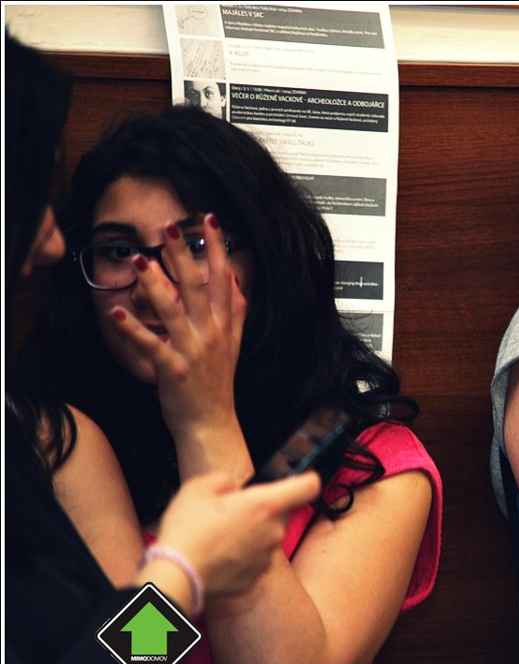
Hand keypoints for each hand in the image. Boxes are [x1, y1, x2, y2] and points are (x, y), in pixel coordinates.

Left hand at [108, 213, 245, 439]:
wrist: (212, 423)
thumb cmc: (218, 384)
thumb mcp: (234, 344)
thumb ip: (237, 311)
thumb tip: (237, 281)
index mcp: (225, 325)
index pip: (223, 279)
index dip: (217, 249)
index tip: (209, 221)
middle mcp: (211, 333)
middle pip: (197, 287)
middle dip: (184, 256)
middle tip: (170, 229)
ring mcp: (193, 350)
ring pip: (174, 310)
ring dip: (157, 285)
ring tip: (141, 261)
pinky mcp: (172, 368)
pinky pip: (150, 344)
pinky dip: (132, 329)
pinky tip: (116, 311)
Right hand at [152, 470, 319, 596]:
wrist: (176, 575)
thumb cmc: (187, 529)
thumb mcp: (198, 488)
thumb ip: (224, 480)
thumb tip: (233, 486)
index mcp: (265, 505)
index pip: (308, 487)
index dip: (306, 480)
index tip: (301, 479)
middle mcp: (274, 531)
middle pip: (280, 513)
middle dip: (261, 510)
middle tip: (231, 513)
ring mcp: (267, 557)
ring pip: (267, 537)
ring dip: (251, 534)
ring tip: (219, 536)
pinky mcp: (255, 577)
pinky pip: (255, 560)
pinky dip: (242, 556)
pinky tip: (218, 555)